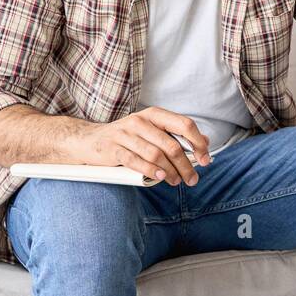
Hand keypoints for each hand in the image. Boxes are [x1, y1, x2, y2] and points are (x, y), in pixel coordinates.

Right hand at [70, 107, 210, 185]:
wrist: (89, 140)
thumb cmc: (126, 138)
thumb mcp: (152, 132)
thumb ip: (176, 135)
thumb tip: (205, 141)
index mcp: (154, 115)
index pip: (184, 124)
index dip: (198, 143)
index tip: (205, 160)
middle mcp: (140, 121)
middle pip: (172, 145)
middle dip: (186, 165)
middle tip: (192, 179)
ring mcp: (125, 134)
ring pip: (156, 154)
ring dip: (170, 171)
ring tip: (176, 181)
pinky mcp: (113, 149)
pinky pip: (135, 161)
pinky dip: (150, 170)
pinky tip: (159, 178)